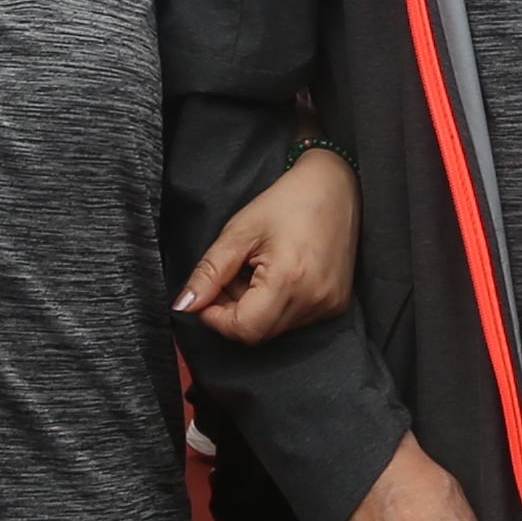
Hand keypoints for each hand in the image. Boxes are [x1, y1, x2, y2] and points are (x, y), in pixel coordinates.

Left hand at [175, 146, 357, 346]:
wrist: (337, 187)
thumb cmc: (288, 201)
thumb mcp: (240, 231)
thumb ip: (210, 272)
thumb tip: (184, 304)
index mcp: (289, 280)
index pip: (244, 329)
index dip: (216, 318)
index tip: (207, 295)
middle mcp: (314, 300)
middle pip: (258, 333)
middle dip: (233, 312)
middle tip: (232, 275)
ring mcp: (329, 306)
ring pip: (274, 329)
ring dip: (255, 309)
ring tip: (257, 271)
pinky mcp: (335, 305)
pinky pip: (294, 321)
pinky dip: (276, 305)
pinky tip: (278, 276)